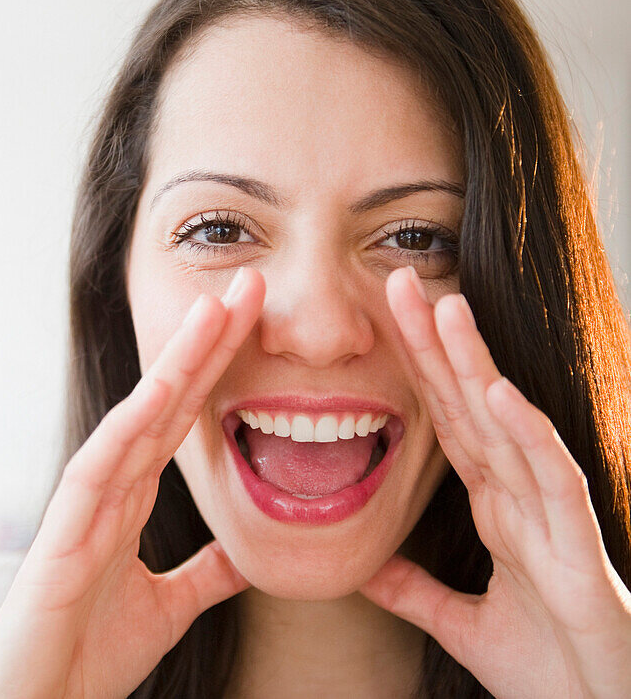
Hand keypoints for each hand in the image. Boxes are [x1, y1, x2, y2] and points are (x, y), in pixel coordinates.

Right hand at [0, 268, 264, 698]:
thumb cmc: (89, 653)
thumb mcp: (171, 607)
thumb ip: (205, 574)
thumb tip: (244, 555)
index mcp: (133, 497)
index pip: (185, 418)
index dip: (220, 368)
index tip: (256, 321)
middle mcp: (111, 486)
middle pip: (168, 400)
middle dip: (209, 342)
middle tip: (250, 285)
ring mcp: (86, 502)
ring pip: (137, 418)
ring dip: (178, 362)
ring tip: (217, 309)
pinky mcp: (64, 531)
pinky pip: (100, 468)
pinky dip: (128, 427)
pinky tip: (159, 390)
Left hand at [360, 266, 630, 698]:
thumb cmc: (548, 668)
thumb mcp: (458, 623)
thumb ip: (413, 590)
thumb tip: (365, 568)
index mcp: (494, 507)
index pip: (446, 422)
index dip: (417, 371)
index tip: (384, 320)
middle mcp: (520, 497)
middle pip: (470, 406)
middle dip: (437, 344)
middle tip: (399, 281)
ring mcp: (550, 516)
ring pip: (508, 425)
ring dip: (478, 367)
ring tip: (446, 309)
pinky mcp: (576, 547)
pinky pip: (551, 479)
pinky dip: (526, 434)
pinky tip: (500, 393)